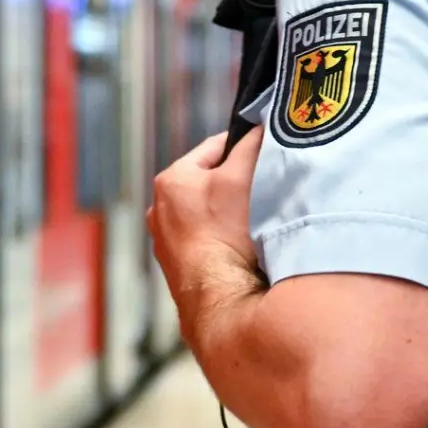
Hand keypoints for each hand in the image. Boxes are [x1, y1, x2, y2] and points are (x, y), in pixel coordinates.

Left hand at [148, 129, 263, 314]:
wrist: (221, 299)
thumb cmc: (226, 235)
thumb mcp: (242, 176)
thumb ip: (251, 145)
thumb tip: (259, 129)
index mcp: (170, 180)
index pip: (216, 147)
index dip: (245, 147)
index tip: (267, 154)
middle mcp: (160, 210)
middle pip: (212, 182)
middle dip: (237, 183)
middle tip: (264, 191)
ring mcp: (167, 243)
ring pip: (210, 214)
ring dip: (231, 214)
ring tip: (255, 224)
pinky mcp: (180, 269)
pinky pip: (208, 242)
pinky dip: (225, 241)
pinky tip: (242, 250)